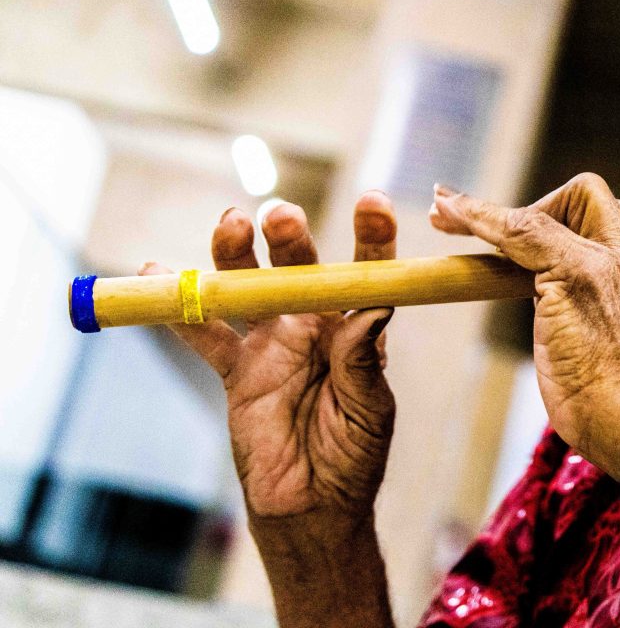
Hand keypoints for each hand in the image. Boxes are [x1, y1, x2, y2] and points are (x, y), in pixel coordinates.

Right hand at [142, 192, 397, 528]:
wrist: (311, 506)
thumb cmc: (354, 457)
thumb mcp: (370, 412)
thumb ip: (363, 363)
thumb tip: (373, 310)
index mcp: (356, 330)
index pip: (367, 273)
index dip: (372, 236)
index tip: (375, 203)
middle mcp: (314, 326)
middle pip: (298, 267)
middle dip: (289, 237)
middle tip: (279, 216)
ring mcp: (272, 344)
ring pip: (248, 286)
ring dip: (236, 253)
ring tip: (231, 224)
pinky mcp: (236, 370)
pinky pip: (203, 333)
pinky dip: (179, 308)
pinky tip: (155, 274)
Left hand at [430, 174, 619, 485]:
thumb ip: (601, 316)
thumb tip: (559, 311)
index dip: (580, 218)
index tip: (543, 234)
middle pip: (591, 195)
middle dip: (540, 203)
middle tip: (497, 232)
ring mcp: (606, 263)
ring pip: (549, 208)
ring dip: (493, 211)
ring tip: (447, 215)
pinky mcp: (574, 274)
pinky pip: (520, 229)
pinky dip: (478, 215)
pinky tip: (447, 212)